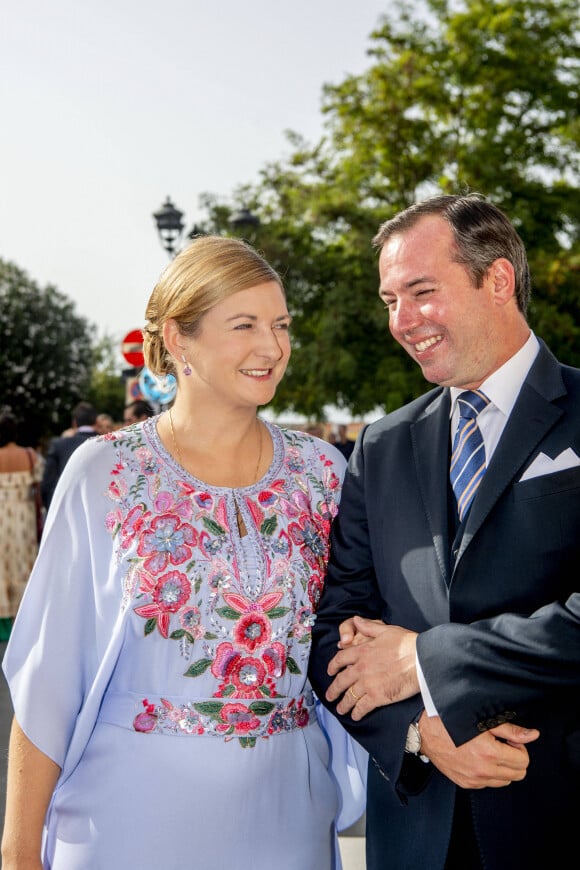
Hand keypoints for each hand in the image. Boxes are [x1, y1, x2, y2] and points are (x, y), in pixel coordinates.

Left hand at [326, 616, 418, 718]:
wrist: (420, 660)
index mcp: (362, 651)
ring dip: (343, 704)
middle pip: (341, 681)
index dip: (332, 666)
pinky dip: (357, 713)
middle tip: (330, 696)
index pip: (340, 659)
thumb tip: (356, 620)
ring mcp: (368, 683)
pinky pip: (362, 707)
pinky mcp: (377, 697)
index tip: (330, 672)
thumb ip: (368, 626)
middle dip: (333, 690)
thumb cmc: (406, 644)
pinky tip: (355, 716)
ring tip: (340, 709)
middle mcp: (361, 668)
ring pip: (349, 696)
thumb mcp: (386, 630)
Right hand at [419, 713, 539, 787]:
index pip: (523, 761)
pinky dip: (489, 773)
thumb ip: (511, 730)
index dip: (519, 747)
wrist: (425, 731)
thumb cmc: (451, 721)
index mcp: (489, 753)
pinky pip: (488, 784)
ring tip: (489, 750)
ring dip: (503, 767)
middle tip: (502, 744)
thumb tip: (533, 735)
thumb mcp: (483, 720)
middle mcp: (482, 770)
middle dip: (514, 758)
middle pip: (518, 774)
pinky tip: (478, 757)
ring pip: (505, 781)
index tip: (509, 739)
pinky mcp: (465, 783)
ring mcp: (473, 780)